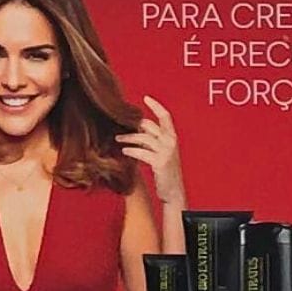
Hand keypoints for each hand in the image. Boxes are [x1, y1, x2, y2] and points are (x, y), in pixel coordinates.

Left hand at [119, 95, 185, 210]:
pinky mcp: (160, 162)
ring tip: (117, 139)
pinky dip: (131, 150)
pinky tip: (124, 151)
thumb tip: (136, 131)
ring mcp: (166, 151)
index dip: (156, 106)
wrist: (173, 192)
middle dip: (133, 125)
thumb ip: (153, 141)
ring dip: (128, 138)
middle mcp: (171, 142)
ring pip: (143, 138)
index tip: (146, 98)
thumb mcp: (163, 153)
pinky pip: (142, 152)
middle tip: (120, 127)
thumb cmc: (166, 173)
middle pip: (149, 126)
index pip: (165, 116)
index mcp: (173, 138)